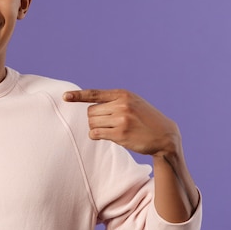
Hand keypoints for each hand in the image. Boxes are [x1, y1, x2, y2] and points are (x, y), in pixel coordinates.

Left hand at [63, 89, 180, 156]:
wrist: (165, 135)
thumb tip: (89, 104)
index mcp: (123, 94)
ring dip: (95, 127)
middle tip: (106, 123)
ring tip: (109, 129)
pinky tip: (105, 136)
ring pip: (92, 123)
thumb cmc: (146, 119)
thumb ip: (114, 100)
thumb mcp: (133, 102)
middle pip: (90, 112)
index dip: (78, 95)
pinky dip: (96, 135)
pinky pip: (96, 134)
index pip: (95, 93)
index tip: (65, 97)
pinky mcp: (120, 134)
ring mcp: (121, 119)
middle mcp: (121, 105)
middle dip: (94, 118)